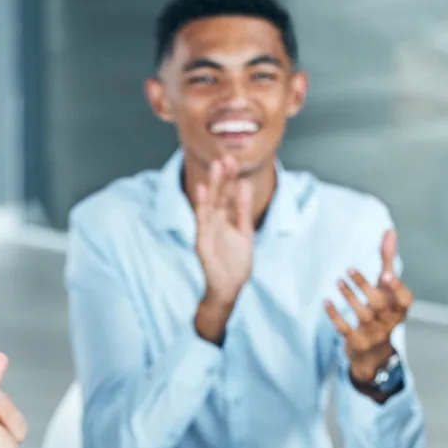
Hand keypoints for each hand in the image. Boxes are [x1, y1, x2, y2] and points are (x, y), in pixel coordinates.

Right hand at [192, 156, 255, 343]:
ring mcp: (207, 231)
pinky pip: (202, 221)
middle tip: (226, 158)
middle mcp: (214, 223)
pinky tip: (204, 191)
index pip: (227, 195)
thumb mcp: (244, 232)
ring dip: (213, 186)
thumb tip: (245, 185)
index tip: (233, 160)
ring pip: (210, 205)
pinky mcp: (202, 242)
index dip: (230, 179)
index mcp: (225, 220)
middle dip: (222, 178)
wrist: (228, 289)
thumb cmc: (235, 264)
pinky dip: (202, 206)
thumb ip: (242, 210)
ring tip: (216, 168)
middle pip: (218, 196)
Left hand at [327, 228, 413, 384]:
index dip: (396, 287)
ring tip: (339, 282)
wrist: (375, 353)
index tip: (386, 274)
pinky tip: (326, 301)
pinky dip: (335, 315)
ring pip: (362, 314)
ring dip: (349, 297)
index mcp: (400, 307)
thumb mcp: (387, 287)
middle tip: (349, 270)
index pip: (404, 298)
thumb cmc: (383, 310)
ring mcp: (374, 334)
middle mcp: (390, 321)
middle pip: (379, 304)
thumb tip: (389, 230)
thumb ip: (388, 260)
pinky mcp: (357, 342)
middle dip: (364, 286)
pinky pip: (345, 329)